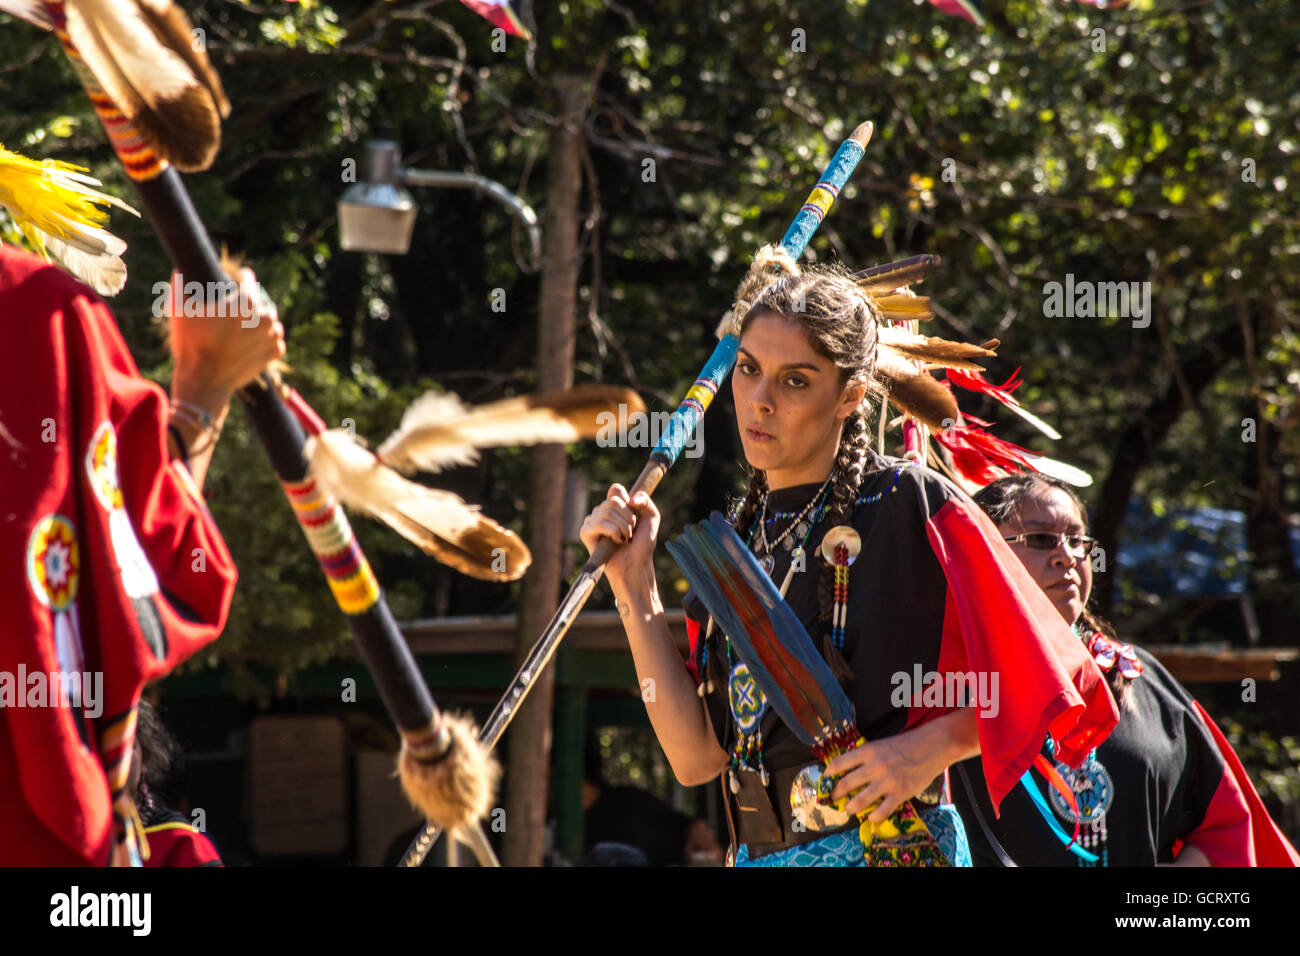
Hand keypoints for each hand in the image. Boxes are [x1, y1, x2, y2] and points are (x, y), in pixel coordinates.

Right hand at [168, 266, 285, 413]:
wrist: (204, 381)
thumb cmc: (191, 343)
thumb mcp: (179, 309)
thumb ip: (180, 283)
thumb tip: (180, 270)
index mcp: (248, 301)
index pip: (249, 278)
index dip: (237, 279)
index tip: (230, 285)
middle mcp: (266, 316)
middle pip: (260, 300)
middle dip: (248, 303)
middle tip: (231, 313)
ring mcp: (274, 335)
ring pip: (269, 319)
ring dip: (258, 321)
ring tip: (239, 329)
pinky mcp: (276, 352)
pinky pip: (274, 338)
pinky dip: (264, 339)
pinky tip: (249, 341)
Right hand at [579, 483, 659, 589]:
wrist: (636, 564)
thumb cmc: (643, 543)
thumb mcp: (652, 517)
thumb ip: (645, 501)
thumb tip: (630, 499)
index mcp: (614, 505)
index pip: (616, 489)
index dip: (628, 502)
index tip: (635, 517)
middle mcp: (601, 511)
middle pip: (614, 500)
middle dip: (628, 518)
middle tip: (631, 532)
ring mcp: (591, 521)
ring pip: (607, 512)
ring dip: (623, 527)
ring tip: (625, 539)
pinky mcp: (585, 532)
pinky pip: (600, 523)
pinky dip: (613, 532)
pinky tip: (616, 541)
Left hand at [824, 726, 950, 822]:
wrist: (933, 745)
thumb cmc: (906, 744)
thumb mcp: (881, 744)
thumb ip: (866, 756)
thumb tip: (850, 769)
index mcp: (868, 751)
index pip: (839, 763)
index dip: (828, 774)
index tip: (825, 780)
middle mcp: (875, 766)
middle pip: (846, 784)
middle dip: (836, 794)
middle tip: (834, 799)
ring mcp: (888, 781)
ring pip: (861, 800)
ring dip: (851, 807)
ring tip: (848, 809)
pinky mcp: (901, 793)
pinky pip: (882, 810)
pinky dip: (873, 816)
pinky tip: (870, 817)